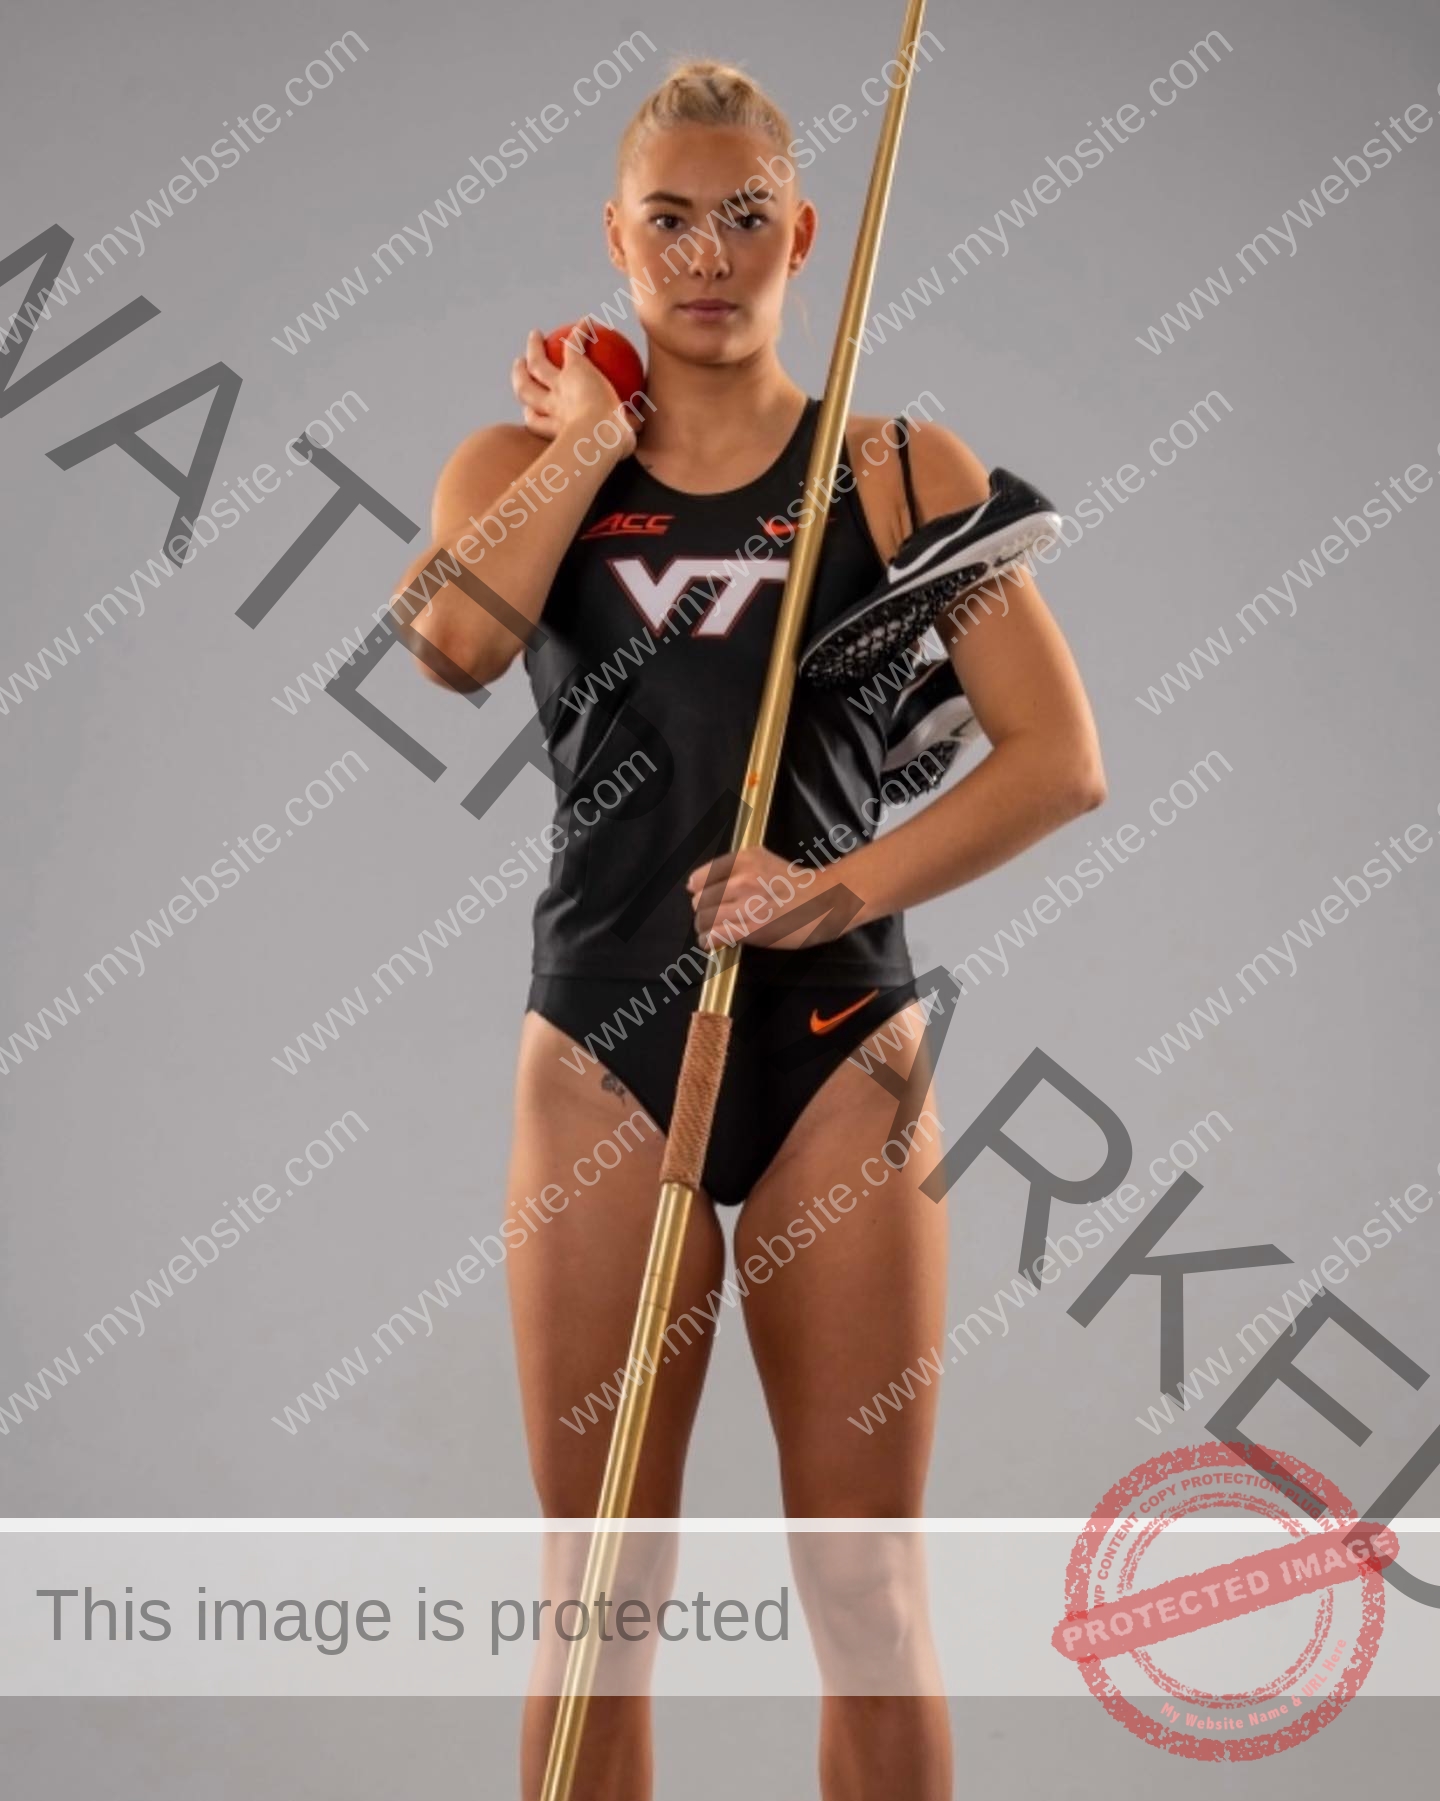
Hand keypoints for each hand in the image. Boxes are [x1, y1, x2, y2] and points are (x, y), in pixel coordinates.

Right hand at [511, 325, 636, 457]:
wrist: (598, 438)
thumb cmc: (607, 450)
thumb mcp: (617, 446)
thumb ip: (626, 436)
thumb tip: (640, 431)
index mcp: (556, 429)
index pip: (536, 421)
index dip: (531, 414)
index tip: (530, 410)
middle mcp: (552, 407)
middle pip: (526, 390)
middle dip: (520, 377)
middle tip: (520, 365)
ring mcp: (559, 387)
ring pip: (537, 365)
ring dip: (534, 348)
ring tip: (535, 336)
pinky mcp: (574, 370)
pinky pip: (574, 345)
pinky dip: (580, 332)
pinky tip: (587, 321)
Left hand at [685, 846, 865, 951]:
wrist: (825, 902)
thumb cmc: (796, 884)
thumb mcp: (764, 861)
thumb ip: (736, 869)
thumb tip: (703, 883)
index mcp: (744, 860)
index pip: (700, 878)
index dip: (699, 891)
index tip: (702, 897)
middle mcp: (743, 879)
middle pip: (699, 901)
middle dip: (703, 910)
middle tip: (711, 916)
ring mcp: (747, 905)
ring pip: (705, 919)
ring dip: (704, 927)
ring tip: (710, 931)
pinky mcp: (752, 928)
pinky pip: (715, 935)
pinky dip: (709, 940)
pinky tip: (712, 942)